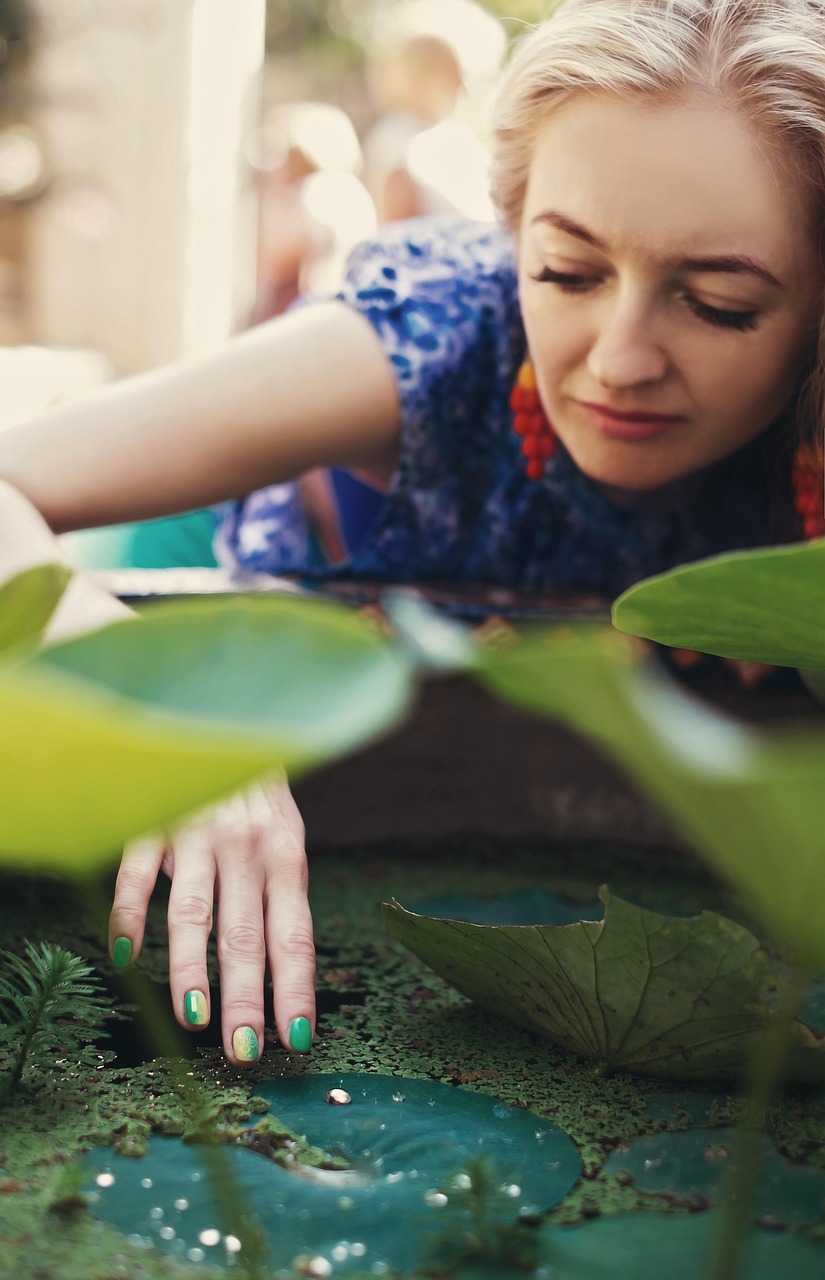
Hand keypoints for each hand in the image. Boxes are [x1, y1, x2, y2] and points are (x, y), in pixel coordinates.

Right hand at [109, 773, 314, 1064]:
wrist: (218, 720)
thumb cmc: (254, 794)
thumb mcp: (283, 834)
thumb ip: (280, 892)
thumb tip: (283, 968)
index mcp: (286, 853)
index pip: (293, 933)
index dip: (294, 987)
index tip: (296, 1038)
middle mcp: (245, 845)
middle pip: (246, 934)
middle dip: (246, 998)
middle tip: (244, 1052)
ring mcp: (196, 832)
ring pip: (193, 912)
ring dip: (192, 969)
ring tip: (195, 1020)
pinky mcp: (150, 821)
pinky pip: (135, 874)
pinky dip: (128, 914)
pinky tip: (125, 955)